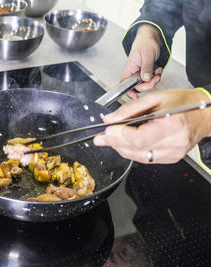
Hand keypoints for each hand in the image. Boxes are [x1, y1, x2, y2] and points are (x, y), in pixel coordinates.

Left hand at [93, 89, 210, 163]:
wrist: (203, 114)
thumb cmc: (183, 103)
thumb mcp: (155, 98)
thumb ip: (129, 110)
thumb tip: (109, 119)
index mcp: (172, 123)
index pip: (139, 138)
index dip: (119, 136)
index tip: (106, 131)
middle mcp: (175, 141)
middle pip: (136, 149)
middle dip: (114, 142)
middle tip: (101, 137)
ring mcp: (174, 152)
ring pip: (138, 157)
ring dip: (121, 148)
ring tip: (111, 139)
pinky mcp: (171, 158)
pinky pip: (145, 158)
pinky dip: (132, 151)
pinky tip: (126, 143)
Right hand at [123, 24, 163, 98]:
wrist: (151, 39)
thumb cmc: (145, 44)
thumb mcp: (147, 56)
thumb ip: (146, 68)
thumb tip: (145, 79)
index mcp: (129, 70)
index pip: (125, 85)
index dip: (129, 92)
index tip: (135, 97)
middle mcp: (133, 74)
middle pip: (138, 87)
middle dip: (149, 84)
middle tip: (156, 77)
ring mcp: (140, 74)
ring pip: (146, 85)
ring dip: (154, 80)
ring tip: (158, 71)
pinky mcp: (146, 73)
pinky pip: (150, 80)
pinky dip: (156, 77)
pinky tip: (158, 70)